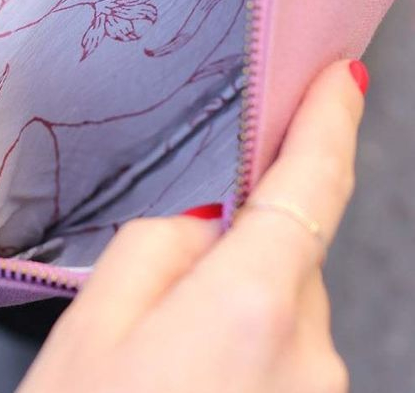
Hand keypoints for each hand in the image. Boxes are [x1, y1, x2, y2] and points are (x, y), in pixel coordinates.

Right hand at [17, 59, 367, 392]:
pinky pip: (285, 352)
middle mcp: (309, 357)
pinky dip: (246, 340)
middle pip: (287, 254)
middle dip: (241, 240)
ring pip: (284, 306)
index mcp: (249, 311)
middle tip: (168, 271)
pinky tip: (189, 374)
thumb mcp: (97, 321)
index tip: (343, 77)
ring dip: (237, 298)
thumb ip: (163, 244)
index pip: (309, 190)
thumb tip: (215, 213)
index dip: (327, 124)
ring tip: (163, 347)